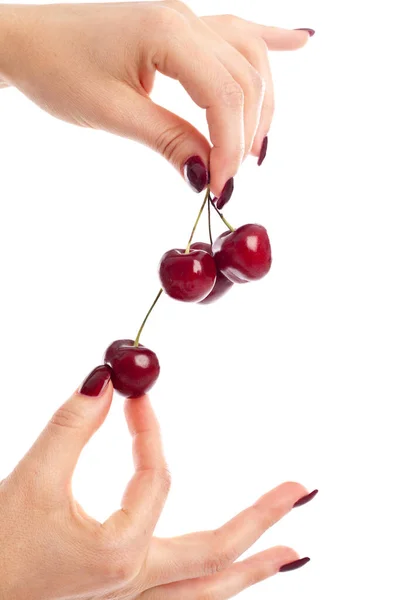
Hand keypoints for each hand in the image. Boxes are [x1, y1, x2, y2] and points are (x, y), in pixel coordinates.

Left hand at [0, 1, 312, 195]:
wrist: (29, 42)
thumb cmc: (58, 70)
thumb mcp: (113, 113)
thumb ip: (168, 139)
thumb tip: (207, 174)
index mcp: (166, 31)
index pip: (223, 94)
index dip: (229, 145)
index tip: (220, 186)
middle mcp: (186, 16)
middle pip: (245, 78)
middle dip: (244, 134)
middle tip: (229, 177)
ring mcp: (188, 17)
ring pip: (249, 59)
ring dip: (260, 105)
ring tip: (254, 147)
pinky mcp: (183, 26)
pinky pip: (238, 33)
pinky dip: (270, 43)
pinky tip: (303, 41)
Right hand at [0, 365, 314, 599]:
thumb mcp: (31, 482)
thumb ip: (72, 426)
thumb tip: (105, 378)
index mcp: (119, 555)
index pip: (154, 477)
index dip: (149, 429)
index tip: (136, 394)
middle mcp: (133, 588)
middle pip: (219, 554)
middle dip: (264, 519)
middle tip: (303, 491)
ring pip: (209, 594)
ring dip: (253, 570)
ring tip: (294, 553)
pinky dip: (218, 588)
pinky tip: (231, 578)